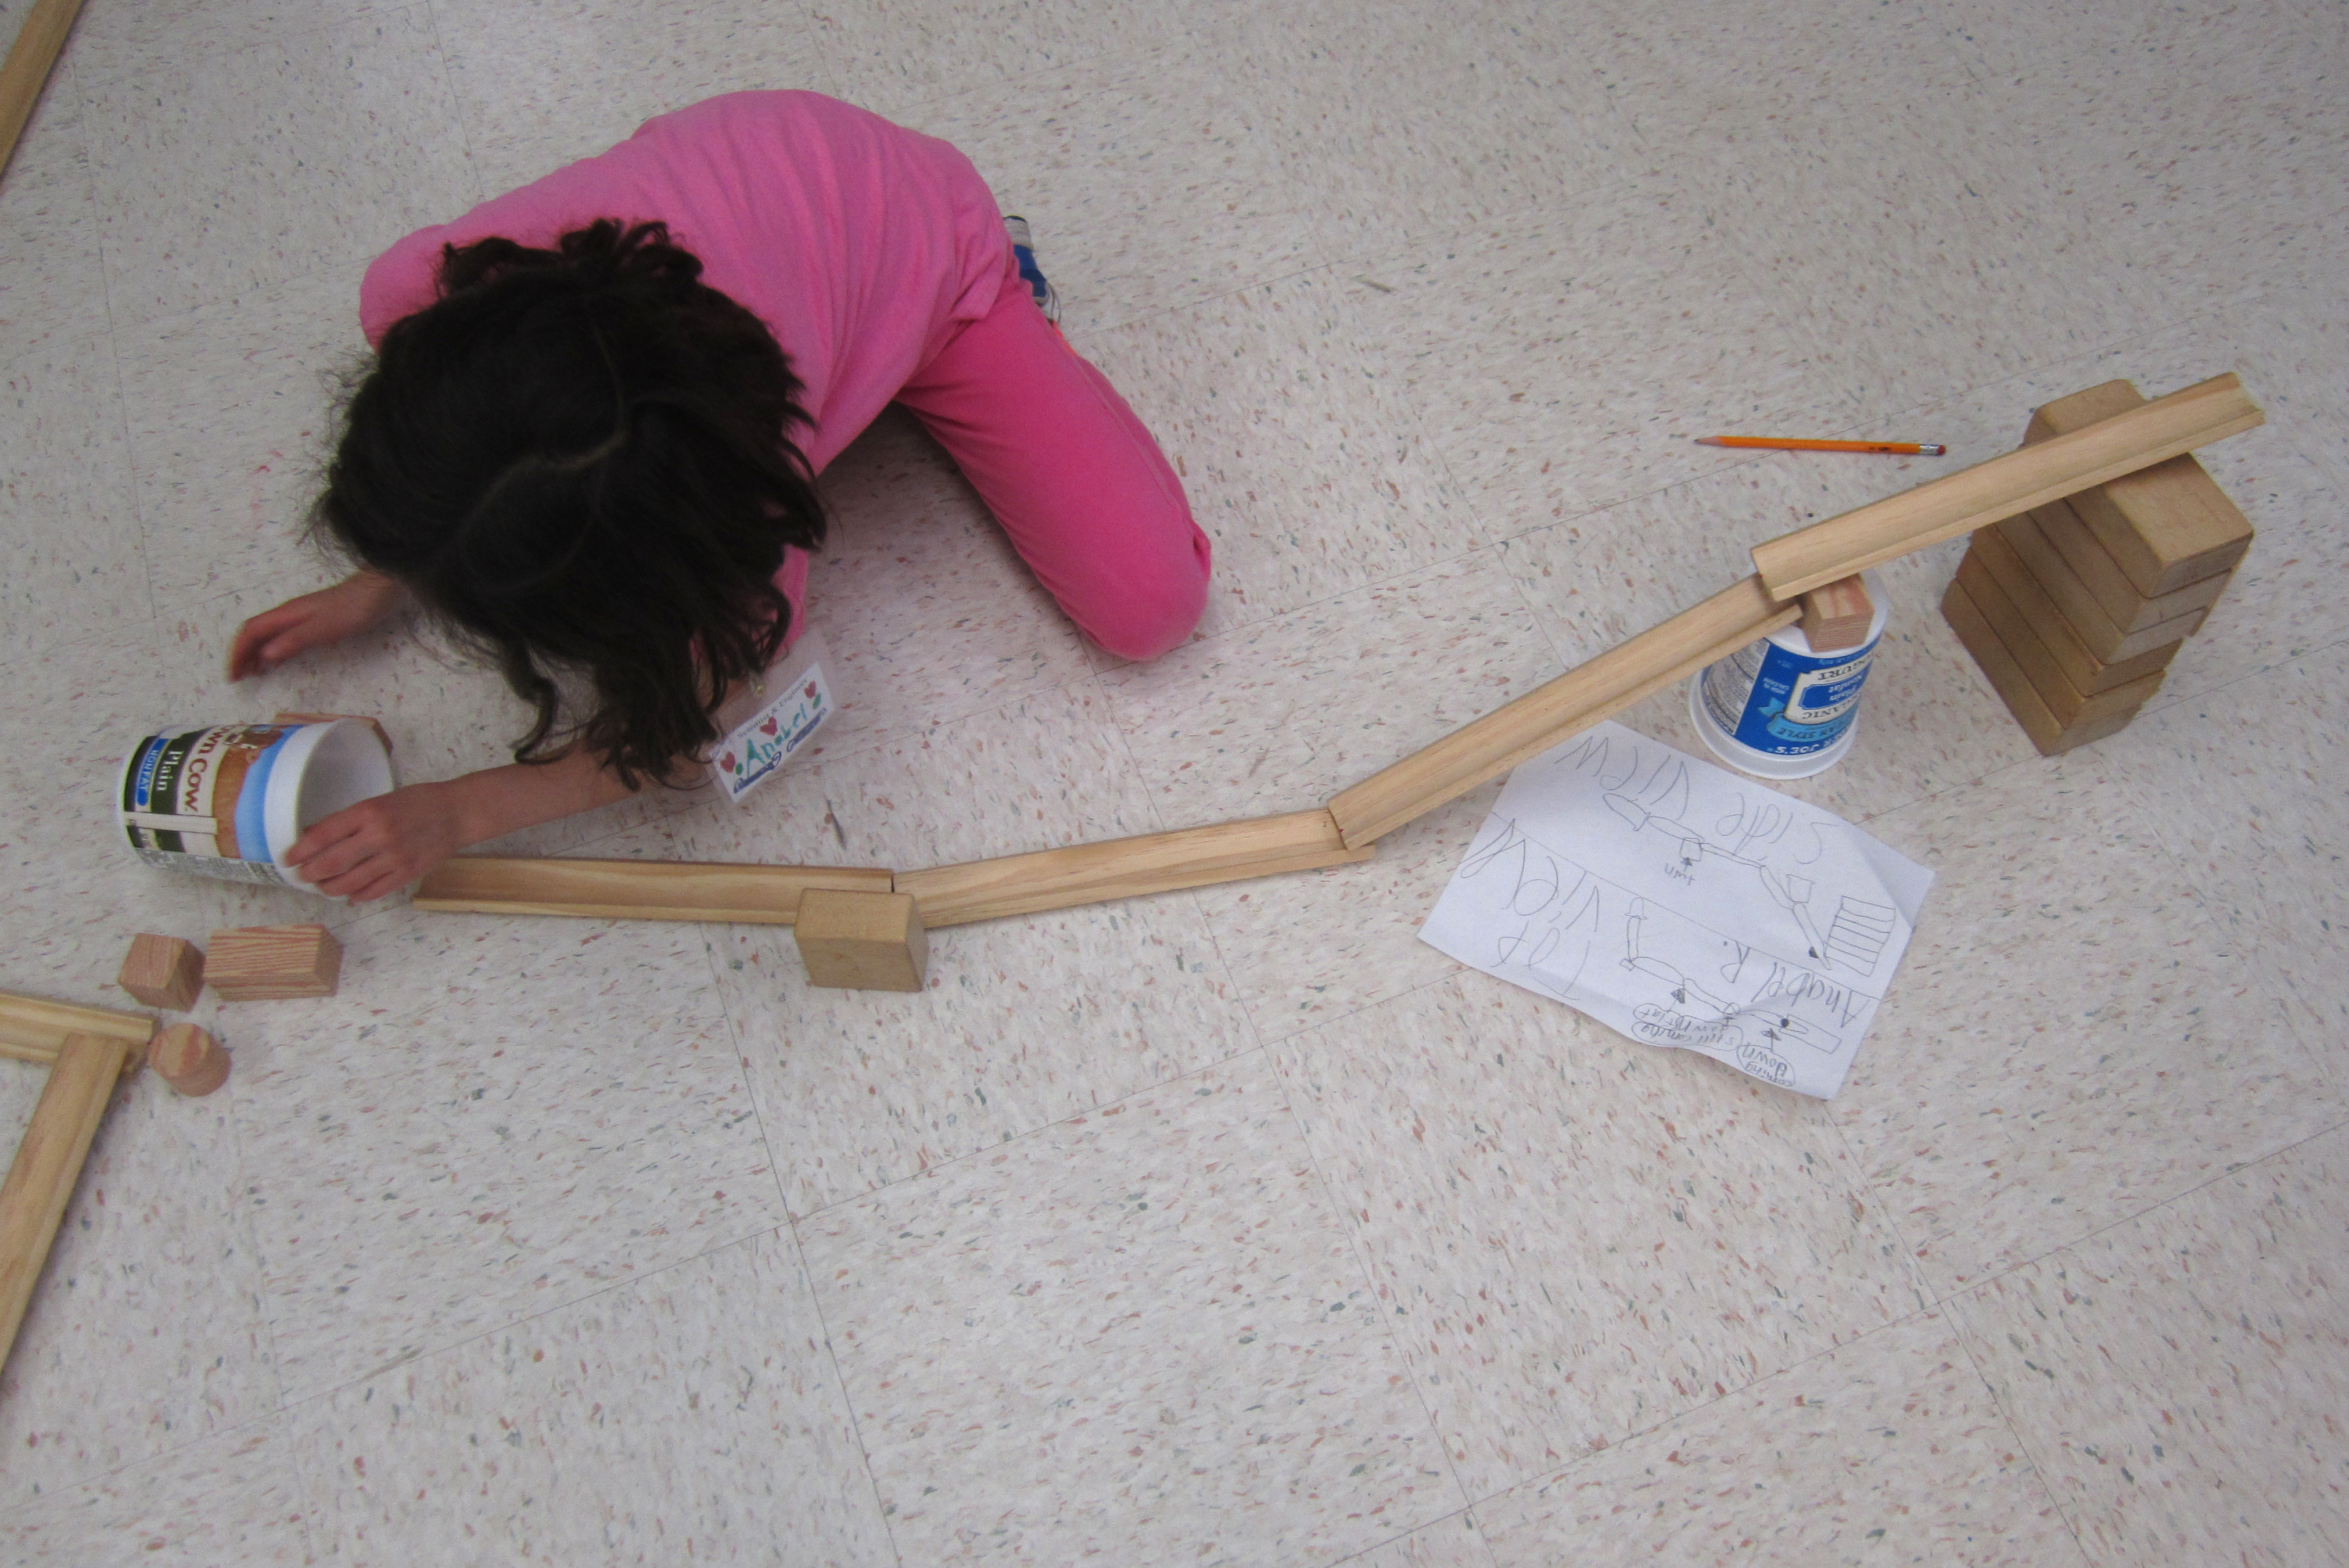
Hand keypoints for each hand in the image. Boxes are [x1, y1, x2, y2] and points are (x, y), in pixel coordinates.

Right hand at [227, 571, 407, 679]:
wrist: (377, 592)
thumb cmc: (352, 609)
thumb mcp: (322, 629)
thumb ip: (293, 641)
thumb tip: (264, 655)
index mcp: (286, 614)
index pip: (251, 632)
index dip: (238, 653)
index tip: (233, 675)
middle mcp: (288, 614)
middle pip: (255, 633)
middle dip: (242, 654)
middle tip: (238, 677)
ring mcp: (301, 617)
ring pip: (268, 635)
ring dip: (256, 653)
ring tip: (251, 673)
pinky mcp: (314, 622)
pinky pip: (283, 636)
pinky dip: (274, 650)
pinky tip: (277, 660)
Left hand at [285, 782, 464, 901]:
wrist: (457, 813)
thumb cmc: (417, 802)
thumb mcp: (380, 800)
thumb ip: (352, 819)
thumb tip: (317, 835)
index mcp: (369, 812)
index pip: (323, 835)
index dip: (301, 850)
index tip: (288, 858)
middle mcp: (379, 835)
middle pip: (332, 863)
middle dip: (310, 873)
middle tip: (301, 877)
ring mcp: (394, 858)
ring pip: (350, 883)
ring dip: (330, 888)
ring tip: (323, 887)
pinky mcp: (407, 873)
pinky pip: (374, 891)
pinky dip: (357, 895)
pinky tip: (349, 894)